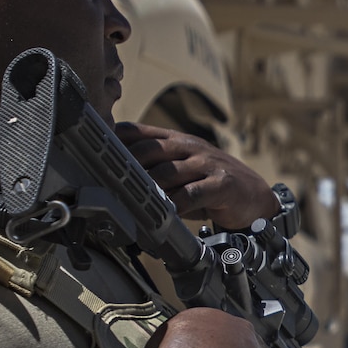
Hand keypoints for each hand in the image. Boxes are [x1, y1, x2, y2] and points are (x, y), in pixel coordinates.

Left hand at [116, 122, 280, 229]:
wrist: (255, 196)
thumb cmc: (212, 184)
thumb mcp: (183, 170)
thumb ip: (156, 168)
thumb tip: (115, 176)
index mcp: (176, 141)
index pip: (138, 132)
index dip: (114, 141)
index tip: (92, 156)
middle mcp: (190, 148)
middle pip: (149, 150)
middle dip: (127, 167)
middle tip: (106, 184)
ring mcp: (206, 164)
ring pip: (168, 172)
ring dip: (148, 189)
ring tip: (131, 204)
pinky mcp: (221, 184)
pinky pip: (192, 195)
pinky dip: (175, 206)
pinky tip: (165, 215)